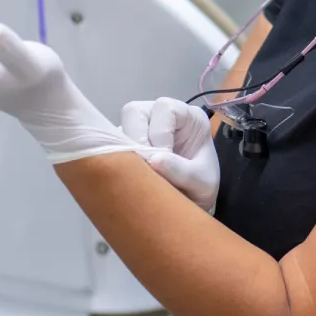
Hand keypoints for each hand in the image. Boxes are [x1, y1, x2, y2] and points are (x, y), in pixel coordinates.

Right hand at [122, 97, 220, 213]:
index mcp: (188, 117)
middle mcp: (162, 117)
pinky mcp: (126, 144)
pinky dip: (117, 159)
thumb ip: (183, 171)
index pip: (165, 108)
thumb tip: (154, 160)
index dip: (159, 132)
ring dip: (125, 149)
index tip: (161, 160)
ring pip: (120, 126)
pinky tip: (130, 175)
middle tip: (144, 166)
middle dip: (136, 139)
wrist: (191, 207)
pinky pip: (112, 144)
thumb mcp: (202, 183)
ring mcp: (141, 129)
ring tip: (138, 173)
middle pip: (135, 111)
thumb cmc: (202, 188)